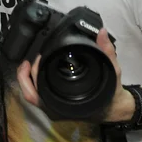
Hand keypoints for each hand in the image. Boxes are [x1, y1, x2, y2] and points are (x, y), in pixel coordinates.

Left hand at [16, 27, 134, 121]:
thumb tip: (102, 33)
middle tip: (33, 58)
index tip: (36, 59)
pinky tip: (38, 70)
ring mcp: (54, 108)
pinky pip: (38, 95)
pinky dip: (34, 82)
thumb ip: (106, 52)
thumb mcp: (111, 71)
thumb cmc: (110, 93)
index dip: (30, 76)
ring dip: (28, 78)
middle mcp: (56, 109)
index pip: (35, 94)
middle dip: (25, 74)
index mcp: (64, 105)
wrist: (115, 108)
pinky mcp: (55, 105)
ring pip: (32, 95)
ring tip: (32, 62)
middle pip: (29, 94)